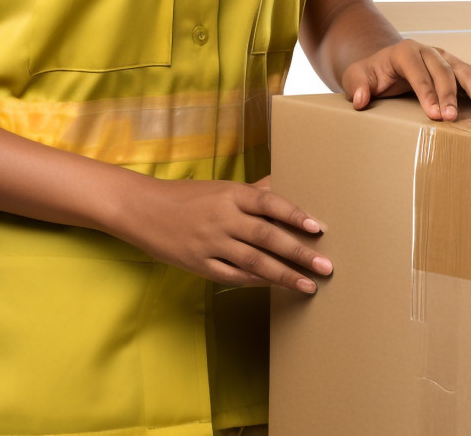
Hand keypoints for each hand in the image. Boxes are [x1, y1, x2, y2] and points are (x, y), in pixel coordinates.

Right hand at [115, 173, 333, 294]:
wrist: (144, 209)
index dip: (295, 215)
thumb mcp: (220, 187)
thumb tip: (283, 185)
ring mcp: (211, 242)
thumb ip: (253, 192)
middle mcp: (222, 217)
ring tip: (308, 285)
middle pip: (267, 236)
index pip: (269, 203)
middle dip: (299, 252)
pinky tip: (275, 286)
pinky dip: (256, 282)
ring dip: (284, 274)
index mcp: (230, 193)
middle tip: (326, 266)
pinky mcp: (199, 264)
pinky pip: (233, 276)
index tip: (318, 229)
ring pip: (254, 261)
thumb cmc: (187, 196)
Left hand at [341, 39, 470, 120]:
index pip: (419, 71)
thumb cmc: (373, 73)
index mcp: (406, 51)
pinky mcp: (461, 69)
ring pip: (469, 71)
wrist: (385, 64)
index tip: (434, 114)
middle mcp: (431, 52)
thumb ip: (357, 86)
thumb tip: (360, 99)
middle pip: (446, 71)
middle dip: (451, 95)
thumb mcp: (357, 76)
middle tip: (454, 118)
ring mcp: (449, 60)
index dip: (427, 92)